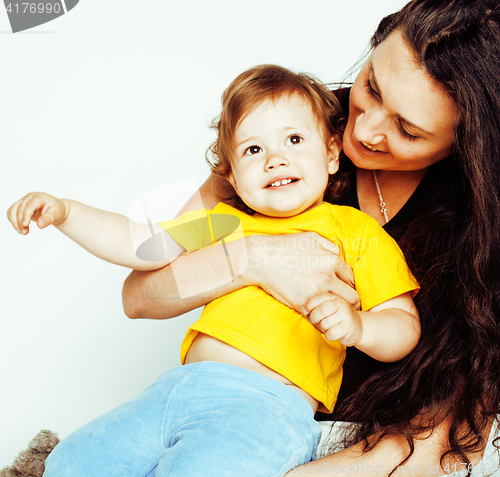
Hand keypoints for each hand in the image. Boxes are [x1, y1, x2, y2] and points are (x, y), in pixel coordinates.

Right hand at [7, 192, 68, 234]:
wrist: (56, 209)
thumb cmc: (56, 210)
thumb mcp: (56, 214)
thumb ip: (48, 219)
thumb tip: (40, 225)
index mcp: (39, 197)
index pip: (29, 205)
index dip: (26, 215)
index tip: (25, 225)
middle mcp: (29, 197)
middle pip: (19, 208)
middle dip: (20, 221)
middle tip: (25, 233)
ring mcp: (24, 201)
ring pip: (13, 210)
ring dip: (14, 222)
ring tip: (22, 232)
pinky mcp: (20, 206)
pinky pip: (11, 212)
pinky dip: (13, 221)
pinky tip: (19, 228)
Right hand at [243, 232, 359, 315]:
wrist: (260, 259)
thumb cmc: (284, 246)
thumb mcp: (311, 237)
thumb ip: (329, 245)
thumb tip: (338, 255)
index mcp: (331, 261)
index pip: (352, 278)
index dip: (348, 284)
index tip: (343, 289)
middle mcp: (327, 278)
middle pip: (352, 297)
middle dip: (349, 300)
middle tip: (342, 303)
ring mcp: (315, 292)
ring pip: (338, 309)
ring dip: (335, 310)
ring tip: (330, 311)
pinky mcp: (302, 304)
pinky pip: (319, 316)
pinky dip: (319, 316)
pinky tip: (315, 313)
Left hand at [307, 292, 362, 345]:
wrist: (358, 327)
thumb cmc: (337, 318)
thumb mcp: (328, 308)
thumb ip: (317, 307)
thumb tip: (305, 312)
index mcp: (334, 297)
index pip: (317, 298)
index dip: (309, 306)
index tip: (309, 312)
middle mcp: (341, 304)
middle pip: (320, 311)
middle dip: (314, 319)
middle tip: (316, 322)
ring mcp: (346, 315)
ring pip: (324, 324)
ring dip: (323, 329)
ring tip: (328, 327)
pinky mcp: (348, 327)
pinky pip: (330, 334)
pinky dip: (328, 336)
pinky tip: (332, 333)